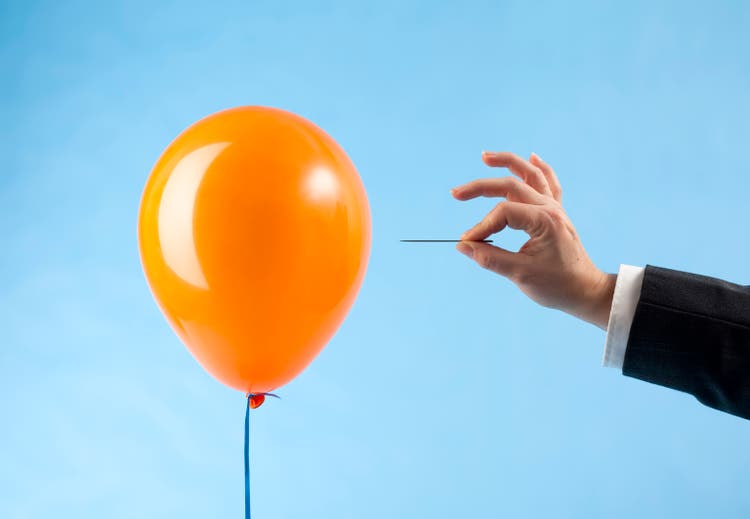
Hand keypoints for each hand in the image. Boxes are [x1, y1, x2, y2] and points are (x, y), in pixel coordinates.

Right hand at [452, 151, 615, 329]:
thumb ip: (489, 258)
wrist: (586, 291)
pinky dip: (540, 169)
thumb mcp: (520, 274)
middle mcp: (550, 208)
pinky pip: (549, 184)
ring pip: (530, 175)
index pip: (503, 213)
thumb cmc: (557, 285)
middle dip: (481, 187)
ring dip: (508, 162)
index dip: (481, 227)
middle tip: (456, 194)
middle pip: (510, 185)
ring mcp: (555, 208)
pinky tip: (532, 156)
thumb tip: (462, 246)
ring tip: (485, 156)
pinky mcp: (556, 214)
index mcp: (544, 220)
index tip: (468, 243)